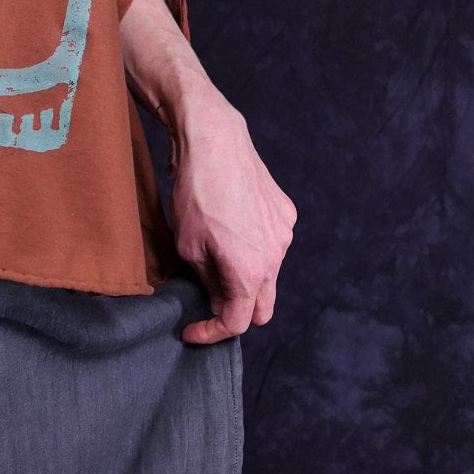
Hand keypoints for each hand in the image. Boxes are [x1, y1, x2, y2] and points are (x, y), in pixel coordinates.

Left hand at [166, 89, 296, 345]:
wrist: (214, 141)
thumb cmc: (195, 193)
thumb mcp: (187, 246)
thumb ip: (208, 282)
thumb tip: (219, 299)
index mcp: (250, 271)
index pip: (238, 322)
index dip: (212, 332)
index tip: (191, 330)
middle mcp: (275, 256)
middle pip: (263, 307)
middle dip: (238, 311)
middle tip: (209, 300)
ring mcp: (284, 233)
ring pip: (269, 274)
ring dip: (248, 277)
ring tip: (218, 253)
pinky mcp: (285, 212)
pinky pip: (273, 243)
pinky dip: (256, 248)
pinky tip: (233, 226)